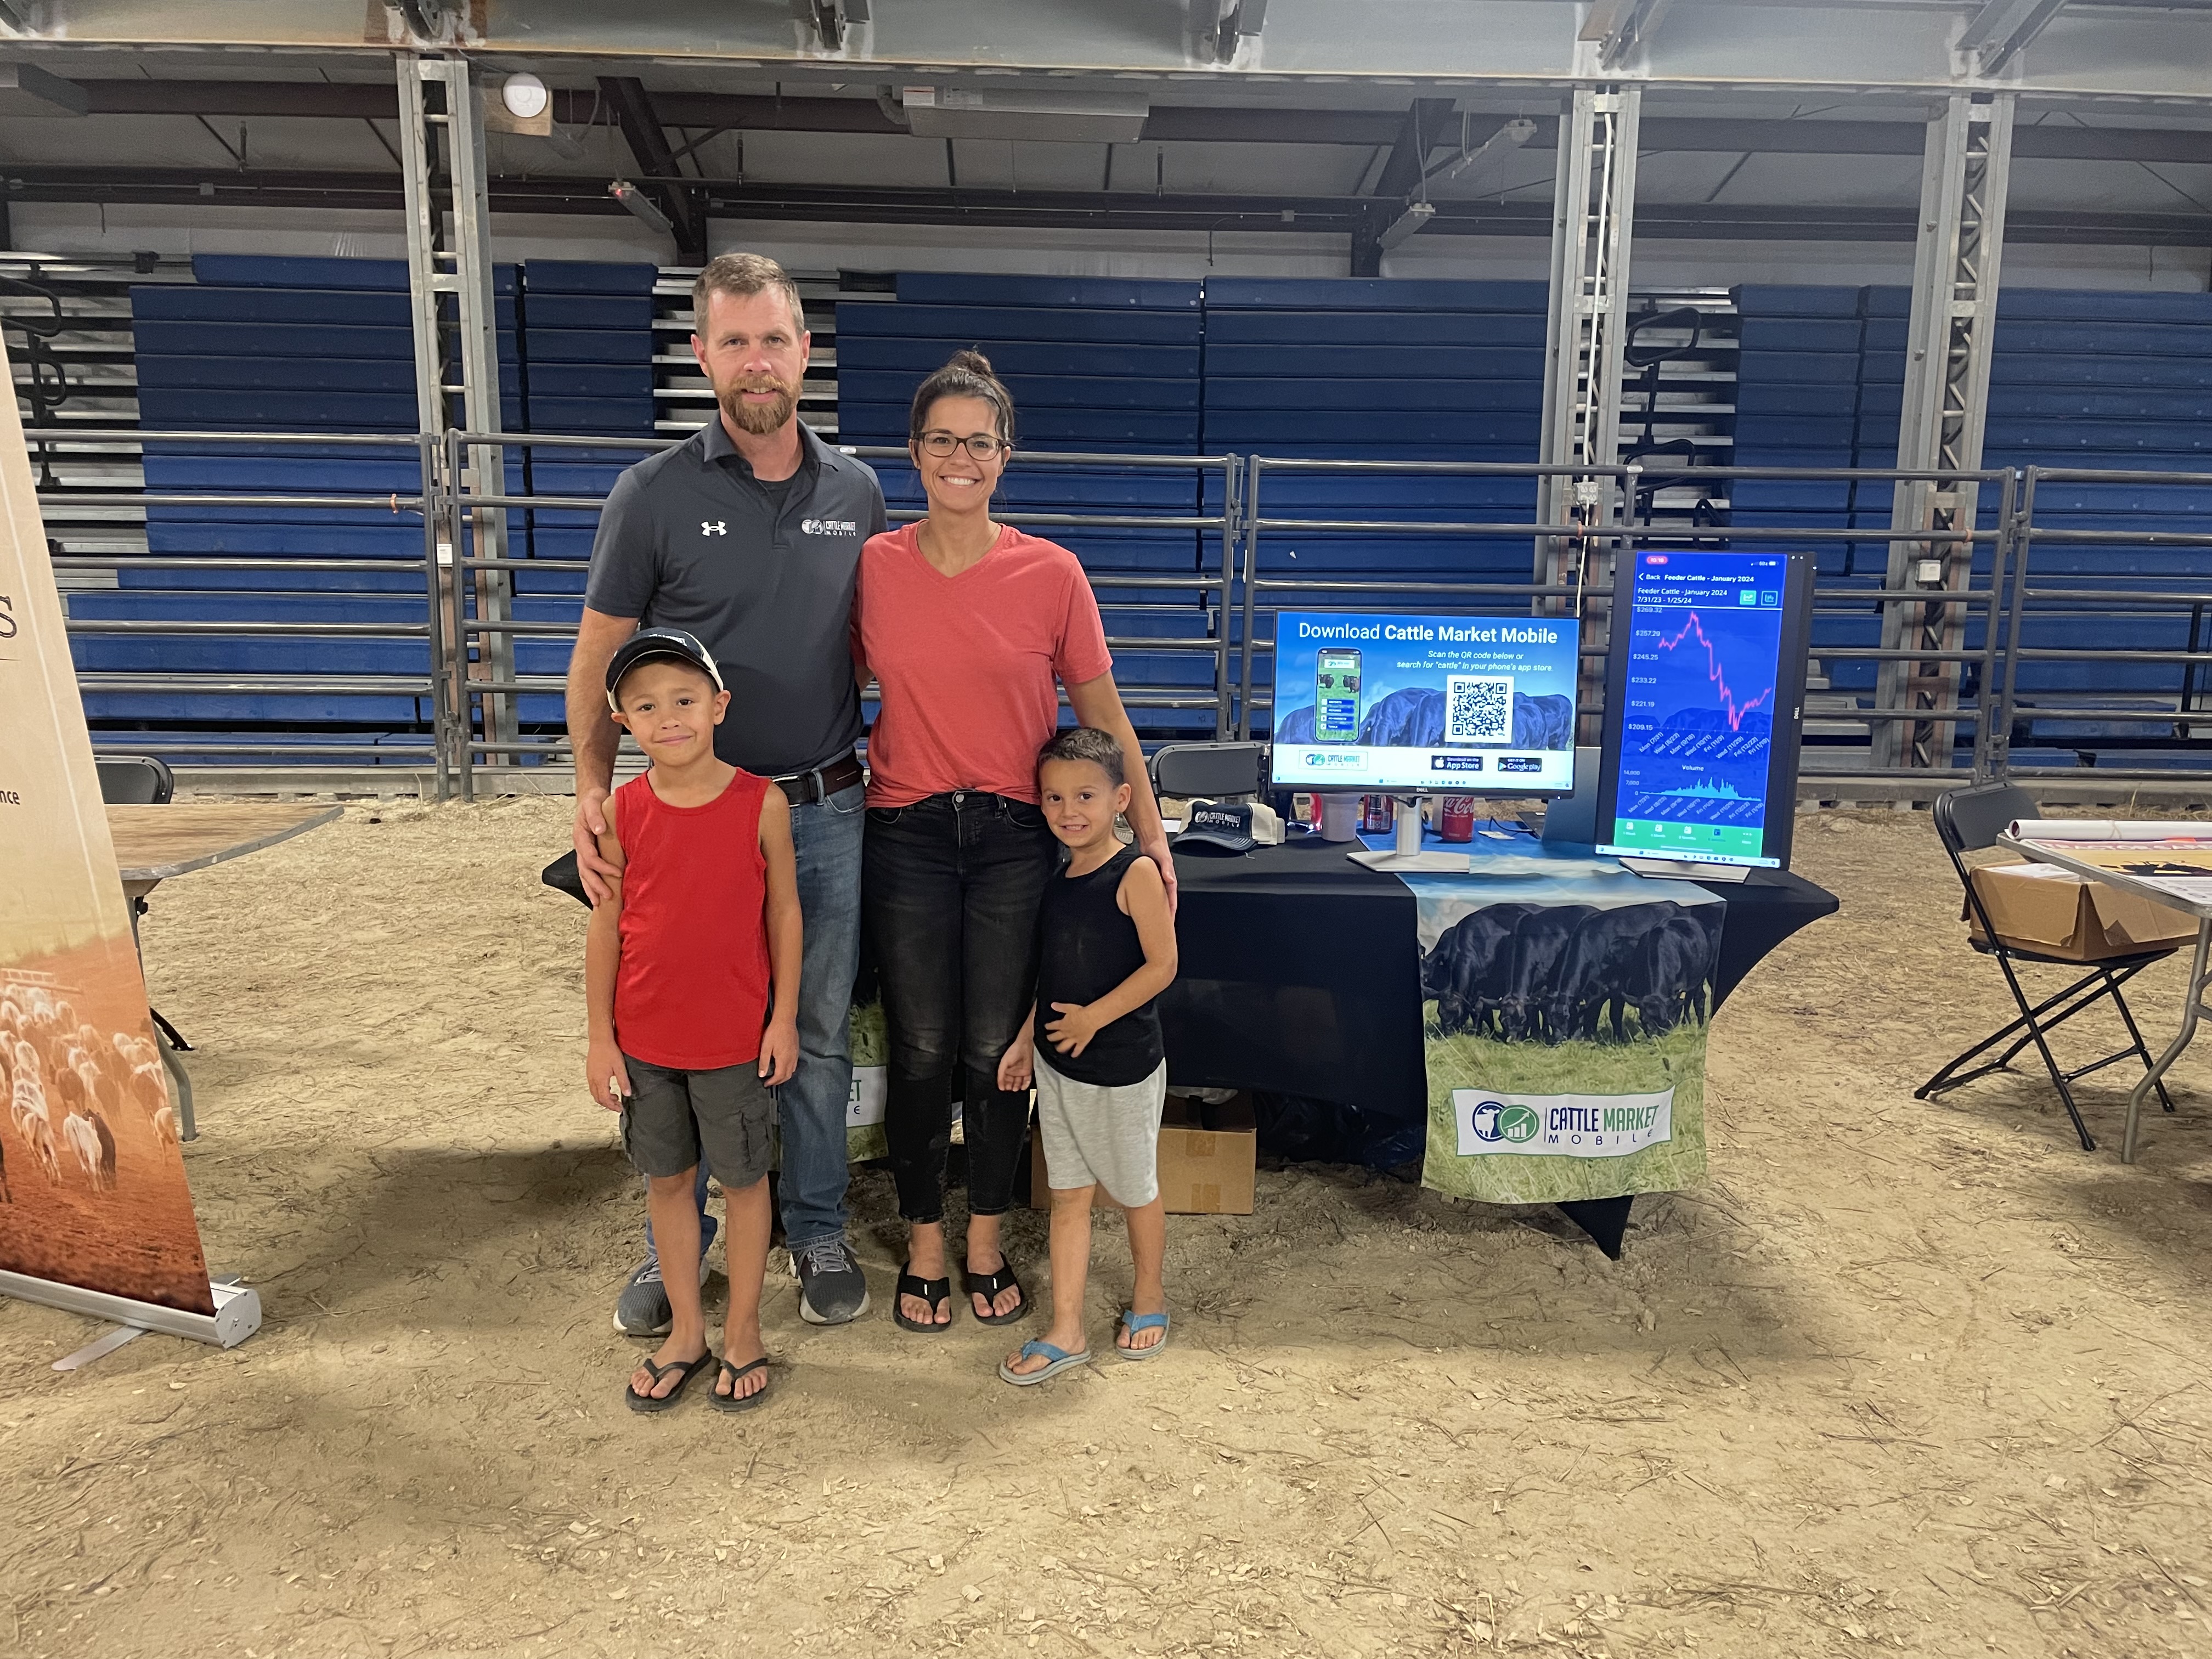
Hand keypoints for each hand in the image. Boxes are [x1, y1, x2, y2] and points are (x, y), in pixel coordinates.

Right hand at [573, 786, 617, 906]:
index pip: (590, 856)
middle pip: (585, 870)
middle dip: (596, 884)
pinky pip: (587, 872)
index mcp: (580, 836)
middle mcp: (580, 846)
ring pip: (584, 874)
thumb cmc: (593, 802)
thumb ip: (595, 816)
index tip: (618, 872)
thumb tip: (599, 830)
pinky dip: (591, 884)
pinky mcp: (587, 854)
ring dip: (591, 888)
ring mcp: (582, 852)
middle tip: (608, 895)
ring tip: (599, 903)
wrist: (590, 799)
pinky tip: (597, 895)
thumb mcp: (593, 804)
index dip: (603, 867)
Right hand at [588, 1038, 629, 1111]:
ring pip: (594, 1093)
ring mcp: (590, 1076)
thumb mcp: (620, 1067)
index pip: (605, 1099)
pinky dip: (600, 1091)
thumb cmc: (609, 1051)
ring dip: (604, 1098)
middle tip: (617, 1104)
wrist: (599, 1040)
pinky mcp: (589, 1072)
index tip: (619, 1108)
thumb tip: (627, 1093)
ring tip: (614, 1096)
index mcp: (600, 1080)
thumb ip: (623, 1081)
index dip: (612, 1106)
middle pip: (598, 1098)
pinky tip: (608, 1087)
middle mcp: (593, 1079)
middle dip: (608, 1104)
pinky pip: (593, 1086)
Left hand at [758, 1016, 799, 1086]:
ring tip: (776, 1077)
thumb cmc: (774, 1032)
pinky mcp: (796, 1050)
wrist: (785, 1020)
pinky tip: (783, 1067)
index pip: (779, 1076)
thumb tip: (762, 1075)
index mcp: (784, 1059)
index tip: (765, 1084)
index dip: (772, 1082)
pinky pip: (794, 1065)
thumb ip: (764, 1062)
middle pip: (787, 1076)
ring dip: (784, 1076)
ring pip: (792, 1071)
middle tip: (770, 1082)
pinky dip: (788, 1070)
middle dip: (779, 1081)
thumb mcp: (766, 1047)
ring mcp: (795, 1055)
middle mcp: (791, 1059)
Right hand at [996, 1035, 1033, 1093]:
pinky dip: (1025, 1084)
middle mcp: (1014, 1071)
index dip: (1003, 1084)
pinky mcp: (1028, 1071)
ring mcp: (1021, 1072)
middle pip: (1011, 1081)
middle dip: (1010, 1086)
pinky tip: (1022, 1087)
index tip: (1003, 1088)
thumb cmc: (1012, 1052)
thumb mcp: (1004, 1062)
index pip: (1004, 1079)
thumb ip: (1001, 1073)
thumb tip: (1000, 1085)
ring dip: (1017, 1086)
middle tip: (1009, 1089)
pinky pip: (1027, 1080)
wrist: (1024, 1045)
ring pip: (1019, 1082)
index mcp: (1007, 1069)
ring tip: (1015, 1088)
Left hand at [1043, 1001, 1103, 1058]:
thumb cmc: (1080, 1012)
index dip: (1048, 1026)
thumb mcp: (1068, 1007)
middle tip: (1048, 1039)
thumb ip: (1060, 1007)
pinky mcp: (1081, 1042)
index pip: (1052, 1026)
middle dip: (1050, 1038)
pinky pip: (1077, 1050)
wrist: (1090, 1018)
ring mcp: (1073, 1039)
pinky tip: (1073, 1056)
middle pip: (1055, 1037)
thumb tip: (1052, 1005)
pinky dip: (1075, 1053)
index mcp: (1062, 1024)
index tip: (1046, 1027)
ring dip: (1060, 1048)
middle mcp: (1066, 1033)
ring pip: (1064, 1046)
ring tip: (1057, 1050)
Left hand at [1141, 832, 1178, 919]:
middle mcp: (1165, 882)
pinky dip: (1151, 900)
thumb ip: (1166, 869)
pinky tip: (1145, 905)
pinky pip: (1152, 892)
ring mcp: (1158, 881)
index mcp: (1169, 880)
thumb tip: (1170, 880)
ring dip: (1158, 908)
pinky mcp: (1151, 878)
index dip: (1171, 913)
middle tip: (1161, 927)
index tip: (1169, 924)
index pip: (1172, 900)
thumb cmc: (1159, 848)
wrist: (1151, 839)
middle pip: (1166, 902)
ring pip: (1159, 898)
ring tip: (1154, 921)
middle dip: (1165, 915)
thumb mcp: (1163, 858)